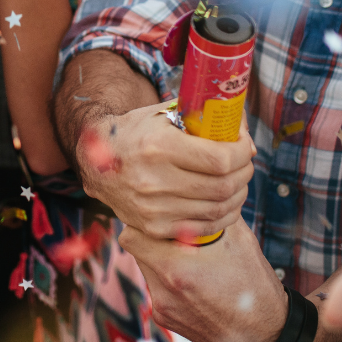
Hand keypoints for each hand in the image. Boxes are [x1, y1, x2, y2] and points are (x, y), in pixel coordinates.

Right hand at [76, 103, 252, 241]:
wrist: (95, 160)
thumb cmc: (137, 132)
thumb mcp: (163, 114)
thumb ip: (201, 118)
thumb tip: (242, 127)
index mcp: (158, 147)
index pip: (219, 159)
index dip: (242, 152)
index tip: (245, 145)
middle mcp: (154, 181)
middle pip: (222, 186)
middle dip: (244, 172)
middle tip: (245, 162)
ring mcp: (153, 209)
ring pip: (217, 209)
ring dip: (238, 194)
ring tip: (239, 180)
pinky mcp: (154, 228)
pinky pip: (203, 228)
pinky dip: (224, 216)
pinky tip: (227, 202)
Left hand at [118, 219, 287, 341]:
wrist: (264, 333)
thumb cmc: (254, 282)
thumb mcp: (238, 238)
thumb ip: (209, 214)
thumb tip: (196, 191)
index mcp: (176, 268)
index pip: (133, 235)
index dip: (147, 223)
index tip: (164, 219)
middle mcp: (163, 290)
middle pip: (135, 250)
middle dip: (152, 238)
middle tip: (177, 236)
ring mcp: (162, 308)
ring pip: (145, 268)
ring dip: (160, 259)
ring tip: (191, 260)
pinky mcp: (165, 320)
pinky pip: (156, 288)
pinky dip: (168, 280)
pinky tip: (195, 283)